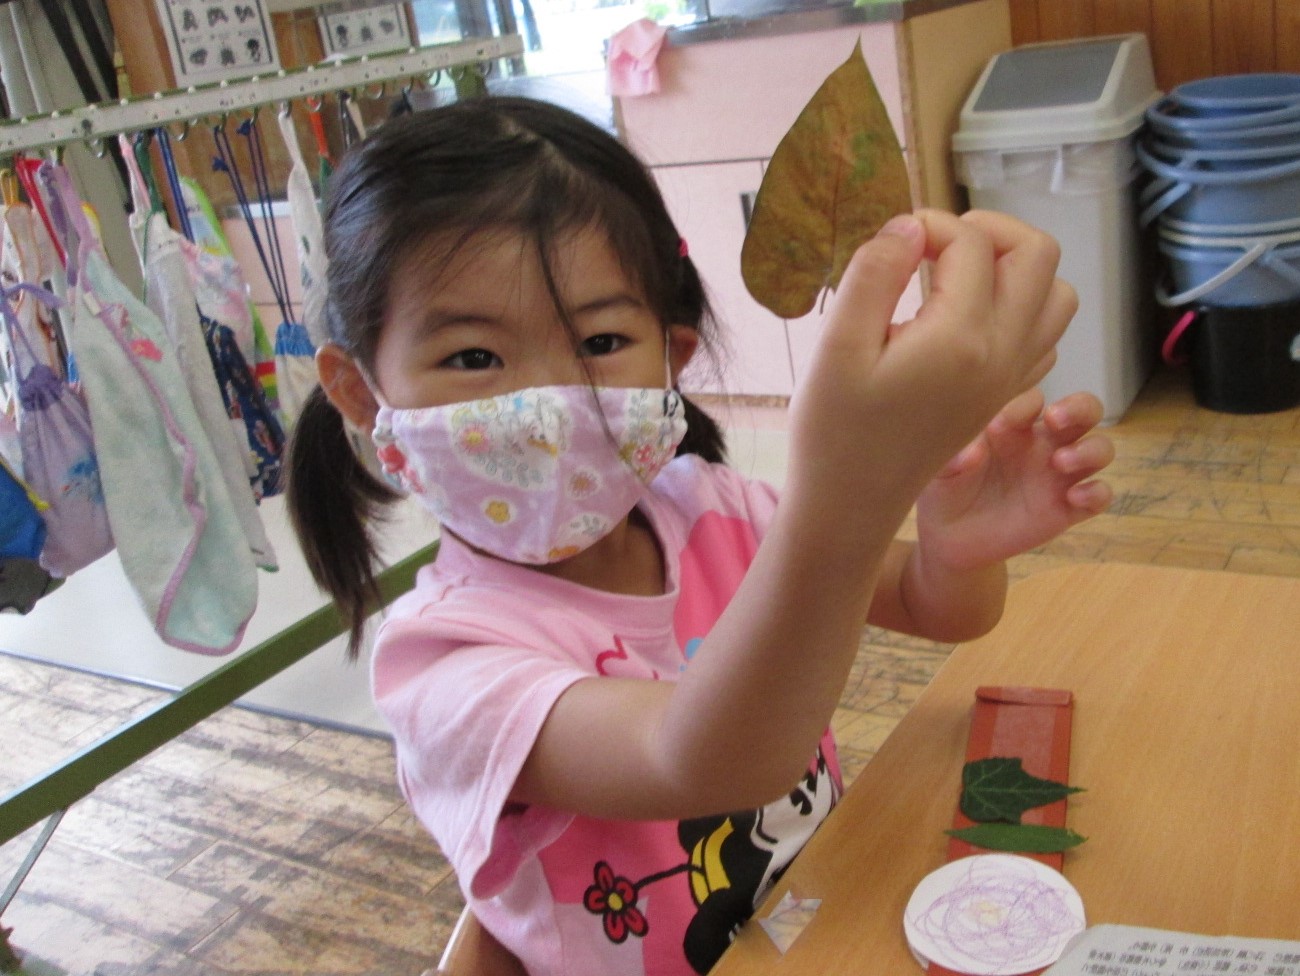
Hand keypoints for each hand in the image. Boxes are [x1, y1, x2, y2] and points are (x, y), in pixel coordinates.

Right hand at [785, 209, 1080, 535]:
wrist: (851, 503)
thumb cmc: (833, 430)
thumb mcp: (836, 347)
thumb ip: (874, 275)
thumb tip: (909, 225)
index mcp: (960, 339)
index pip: (971, 243)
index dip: (928, 223)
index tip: (887, 242)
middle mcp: (1001, 355)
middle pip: (1037, 254)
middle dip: (988, 229)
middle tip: (934, 244)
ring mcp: (1009, 378)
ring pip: (1055, 293)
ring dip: (1013, 267)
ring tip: (956, 273)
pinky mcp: (1002, 395)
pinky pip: (1044, 334)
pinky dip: (1020, 307)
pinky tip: (968, 316)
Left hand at [914, 387, 1114, 571]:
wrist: (950, 539)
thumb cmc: (945, 491)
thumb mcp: (940, 472)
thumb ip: (953, 457)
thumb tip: (973, 453)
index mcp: (1013, 425)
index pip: (1033, 399)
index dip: (1022, 406)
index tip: (996, 427)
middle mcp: (1042, 444)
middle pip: (1084, 410)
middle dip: (1080, 407)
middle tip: (1055, 419)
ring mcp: (1058, 475)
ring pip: (1099, 448)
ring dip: (1090, 450)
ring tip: (1060, 462)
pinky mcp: (1067, 508)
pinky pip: (1100, 495)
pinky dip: (1097, 492)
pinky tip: (1074, 497)